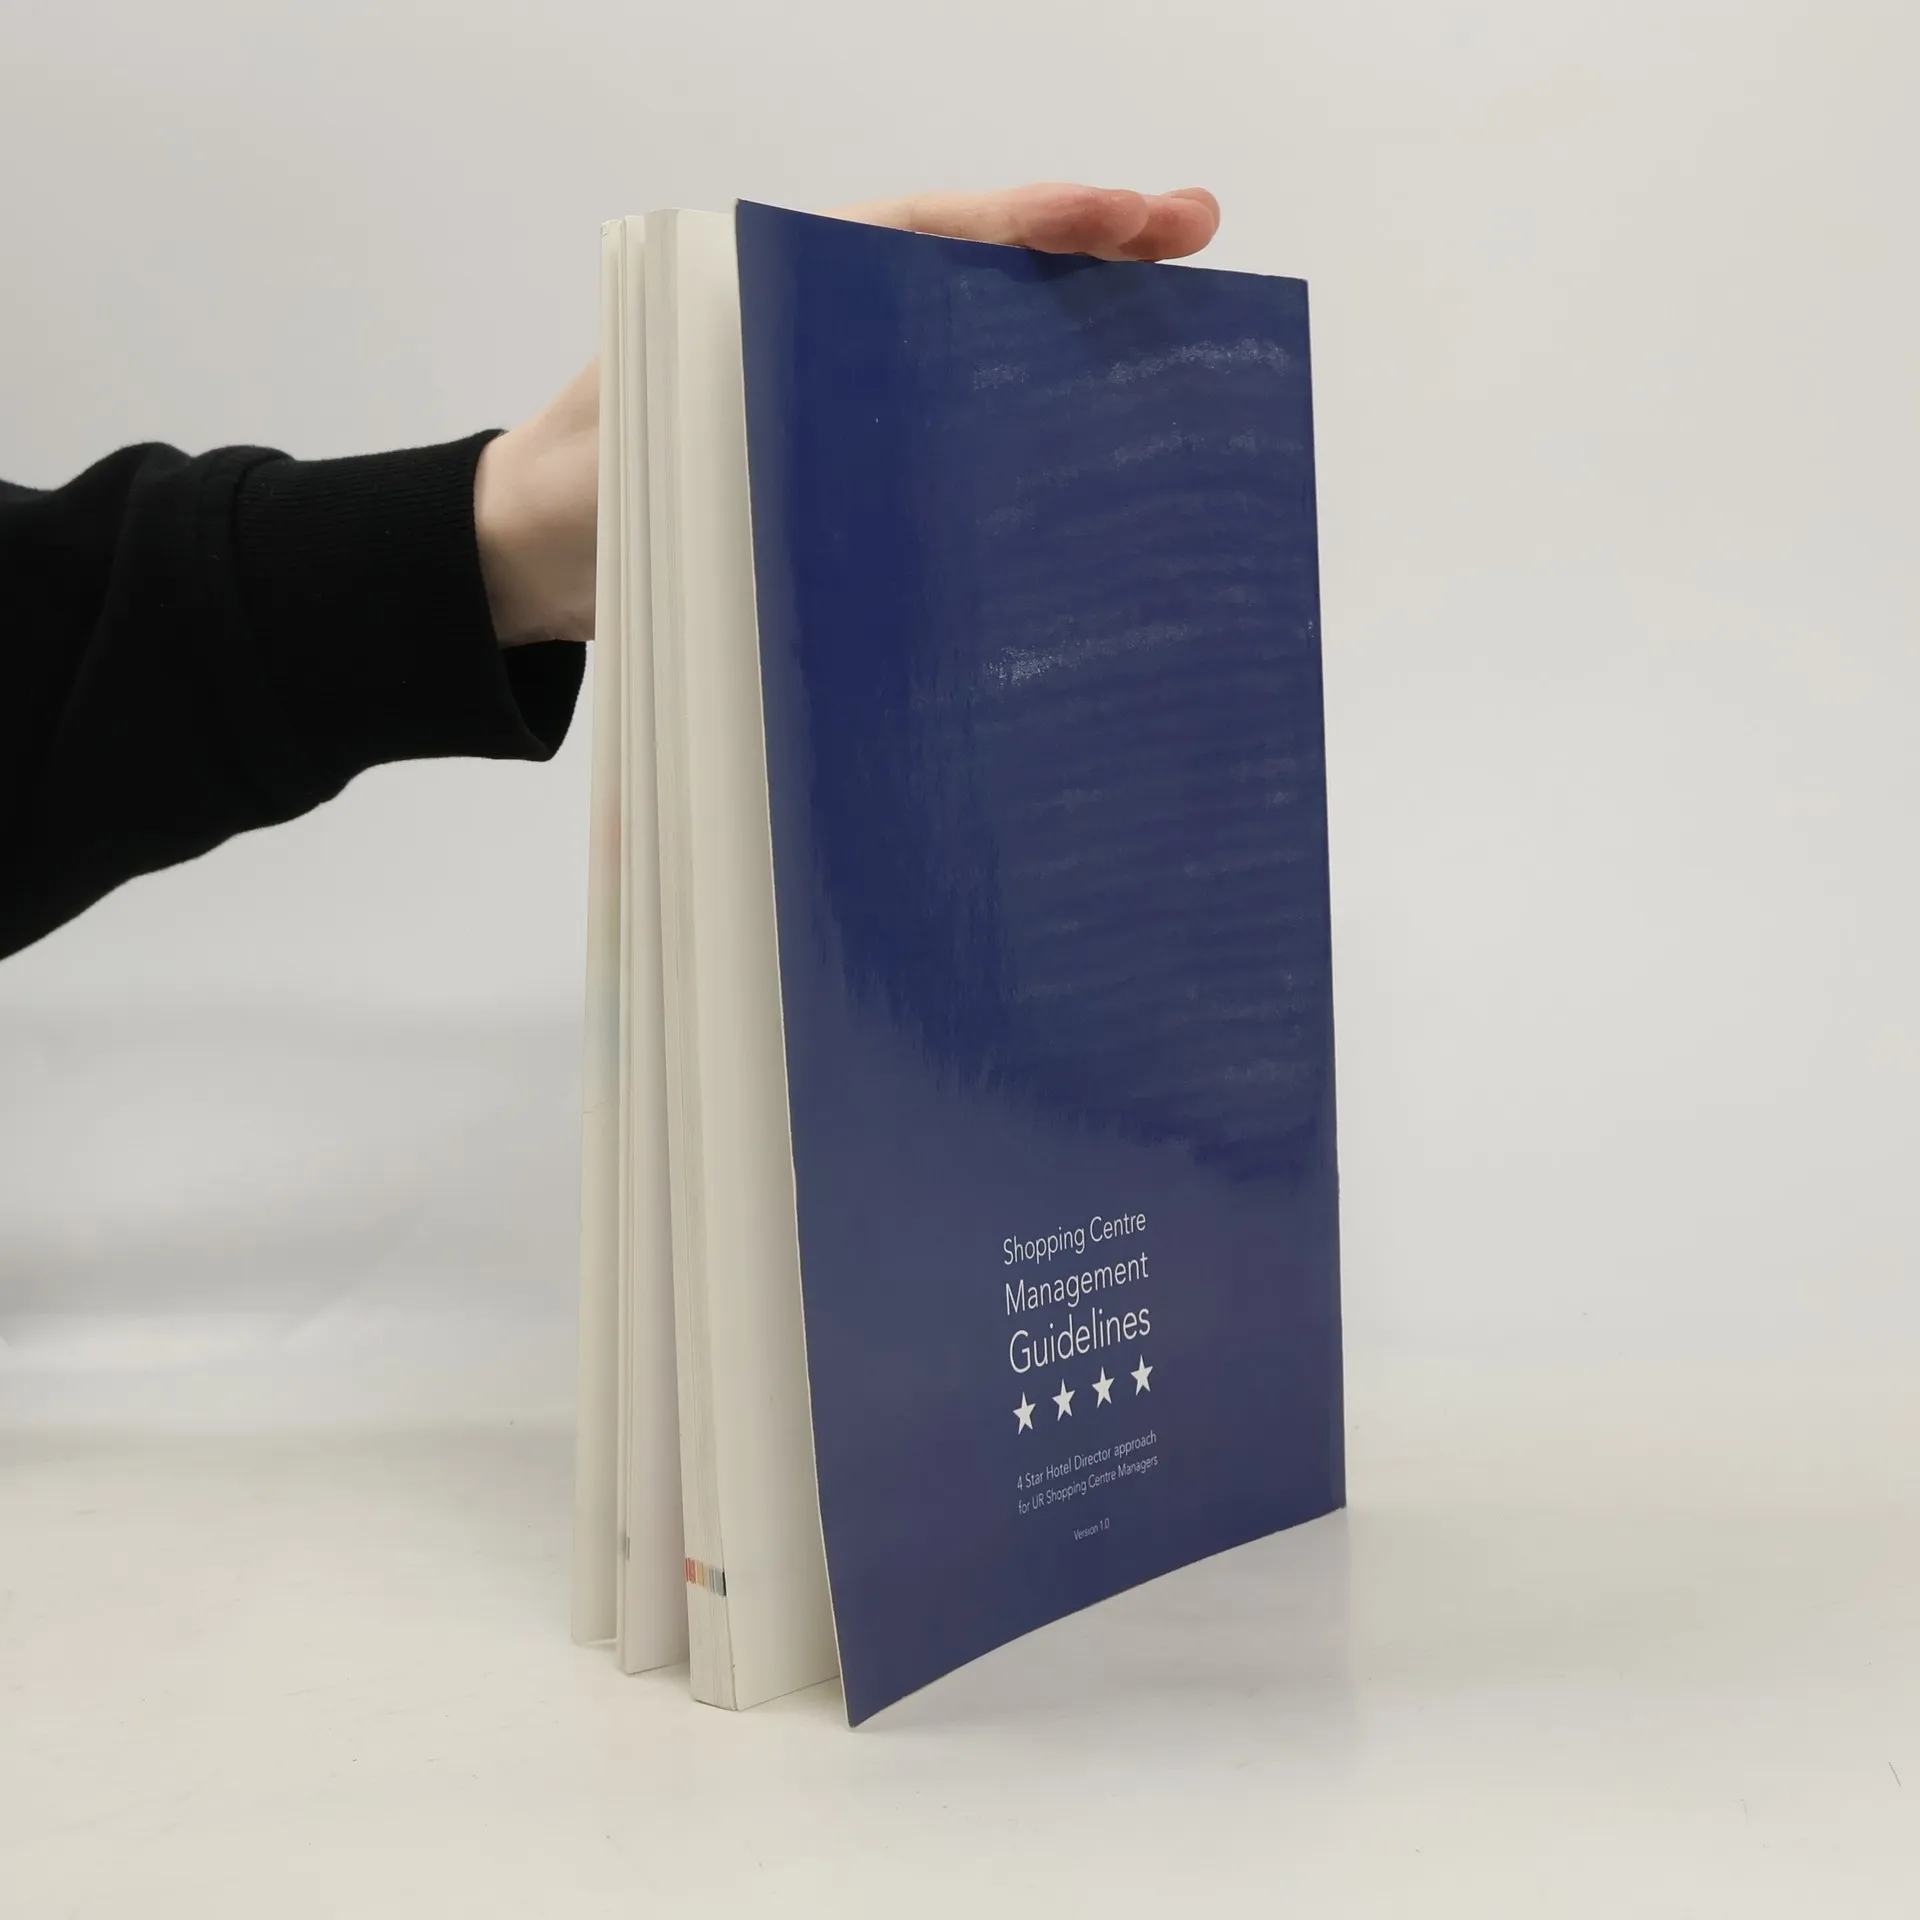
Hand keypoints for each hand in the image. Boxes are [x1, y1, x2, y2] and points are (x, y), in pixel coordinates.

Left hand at [474, 185, 1221, 645]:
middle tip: (1197, 235)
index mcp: (773, 288)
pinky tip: (1093, 441)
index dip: (1021, 223)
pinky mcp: (847, 464)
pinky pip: (947, 428)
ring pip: (972, 344)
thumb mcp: (647, 453)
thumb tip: (852, 464)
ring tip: (1183, 327)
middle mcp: (821, 326)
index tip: (1119, 217)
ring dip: (1069, 334)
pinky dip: (1019, 422)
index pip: (915, 234)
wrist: (527, 556)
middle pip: (969, 273)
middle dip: (1082, 250)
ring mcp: (841, 396)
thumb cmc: (576, 495)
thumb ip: (736, 431)